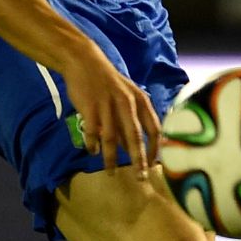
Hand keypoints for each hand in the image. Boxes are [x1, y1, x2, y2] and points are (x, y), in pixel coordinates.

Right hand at [61, 43, 160, 173]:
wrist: (84, 62)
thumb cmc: (108, 83)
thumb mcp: (126, 98)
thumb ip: (131, 121)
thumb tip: (133, 149)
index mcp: (140, 100)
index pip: (155, 128)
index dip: (155, 149)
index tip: (154, 165)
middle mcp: (126, 103)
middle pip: (135, 137)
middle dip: (138, 160)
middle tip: (140, 178)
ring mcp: (107, 105)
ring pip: (112, 138)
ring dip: (112, 158)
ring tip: (112, 172)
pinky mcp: (89, 107)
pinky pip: (93, 132)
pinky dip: (92, 145)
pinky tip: (92, 152)